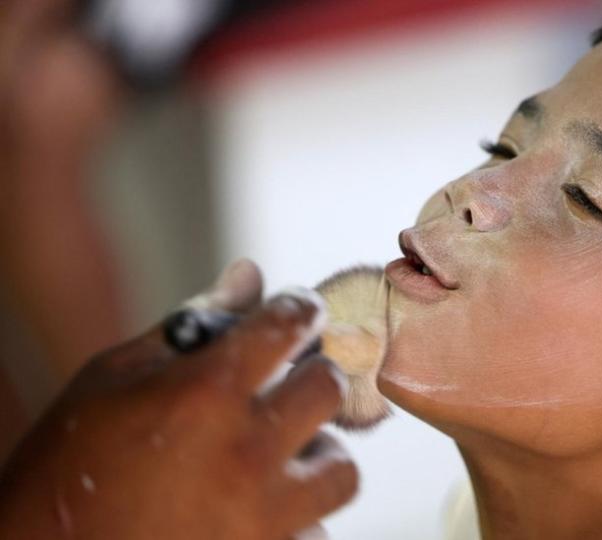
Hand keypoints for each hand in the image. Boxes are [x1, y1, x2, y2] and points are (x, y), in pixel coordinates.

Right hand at [0, 261, 357, 538]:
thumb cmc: (67, 465)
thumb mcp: (111, 378)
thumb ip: (189, 323)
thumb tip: (249, 277)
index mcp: (205, 393)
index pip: (290, 323)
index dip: (299, 307)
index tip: (298, 313)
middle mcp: (245, 451)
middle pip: (328, 388)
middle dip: (310, 377)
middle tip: (283, 387)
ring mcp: (262, 515)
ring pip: (341, 469)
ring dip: (318, 454)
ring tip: (282, 457)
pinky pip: (317, 530)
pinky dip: (300, 517)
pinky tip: (261, 510)